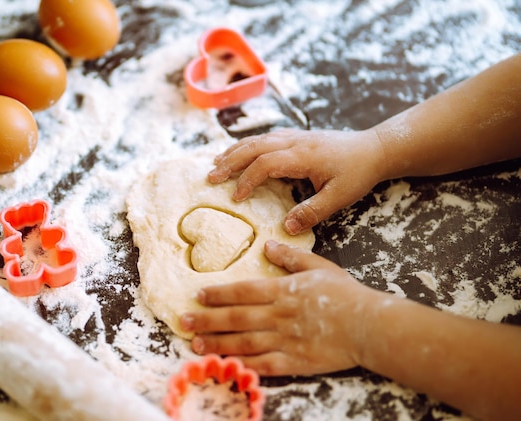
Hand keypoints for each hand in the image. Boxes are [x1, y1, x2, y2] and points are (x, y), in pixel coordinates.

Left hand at [180, 240, 383, 376]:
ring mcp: (285, 340)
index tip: (197, 295)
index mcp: (283, 291)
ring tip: (195, 344)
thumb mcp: (318, 266)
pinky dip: (244, 366)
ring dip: (217, 343)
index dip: (218, 293)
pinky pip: (264, 365)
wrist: (369, 325)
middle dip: (206, 319)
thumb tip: (268, 243)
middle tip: (182, 321)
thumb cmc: (345, 294)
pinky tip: (226, 365)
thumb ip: (291, 256)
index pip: (242, 291)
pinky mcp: (295, 362)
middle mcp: (279, 315)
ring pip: (244, 342)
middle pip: (235, 318)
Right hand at [208, 128, 385, 233]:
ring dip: (235, 150)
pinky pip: (266, 137)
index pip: (265, 164)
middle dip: (230, 161)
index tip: (235, 198)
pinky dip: (248, 144)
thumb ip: (313, 212)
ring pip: (257, 139)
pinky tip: (240, 151)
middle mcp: (294, 142)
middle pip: (254, 146)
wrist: (375, 148)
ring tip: (216, 162)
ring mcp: (295, 136)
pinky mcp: (297, 136)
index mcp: (302, 156)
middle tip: (210, 176)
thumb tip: (285, 226)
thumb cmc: (358, 173)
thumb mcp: (339, 197)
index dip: (247, 180)